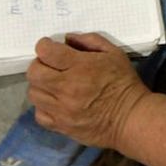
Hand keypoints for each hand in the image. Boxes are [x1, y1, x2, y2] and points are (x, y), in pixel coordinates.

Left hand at [26, 33, 149, 148]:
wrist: (131, 119)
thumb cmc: (123, 82)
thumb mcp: (113, 53)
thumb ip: (89, 40)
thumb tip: (67, 39)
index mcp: (80, 67)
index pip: (45, 51)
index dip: (45, 45)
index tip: (51, 47)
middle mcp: (66, 88)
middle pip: (34, 72)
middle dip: (40, 64)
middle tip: (52, 65)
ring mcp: (62, 110)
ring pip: (34, 93)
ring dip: (41, 85)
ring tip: (54, 84)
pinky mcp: (61, 126)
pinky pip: (39, 114)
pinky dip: (44, 106)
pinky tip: (55, 102)